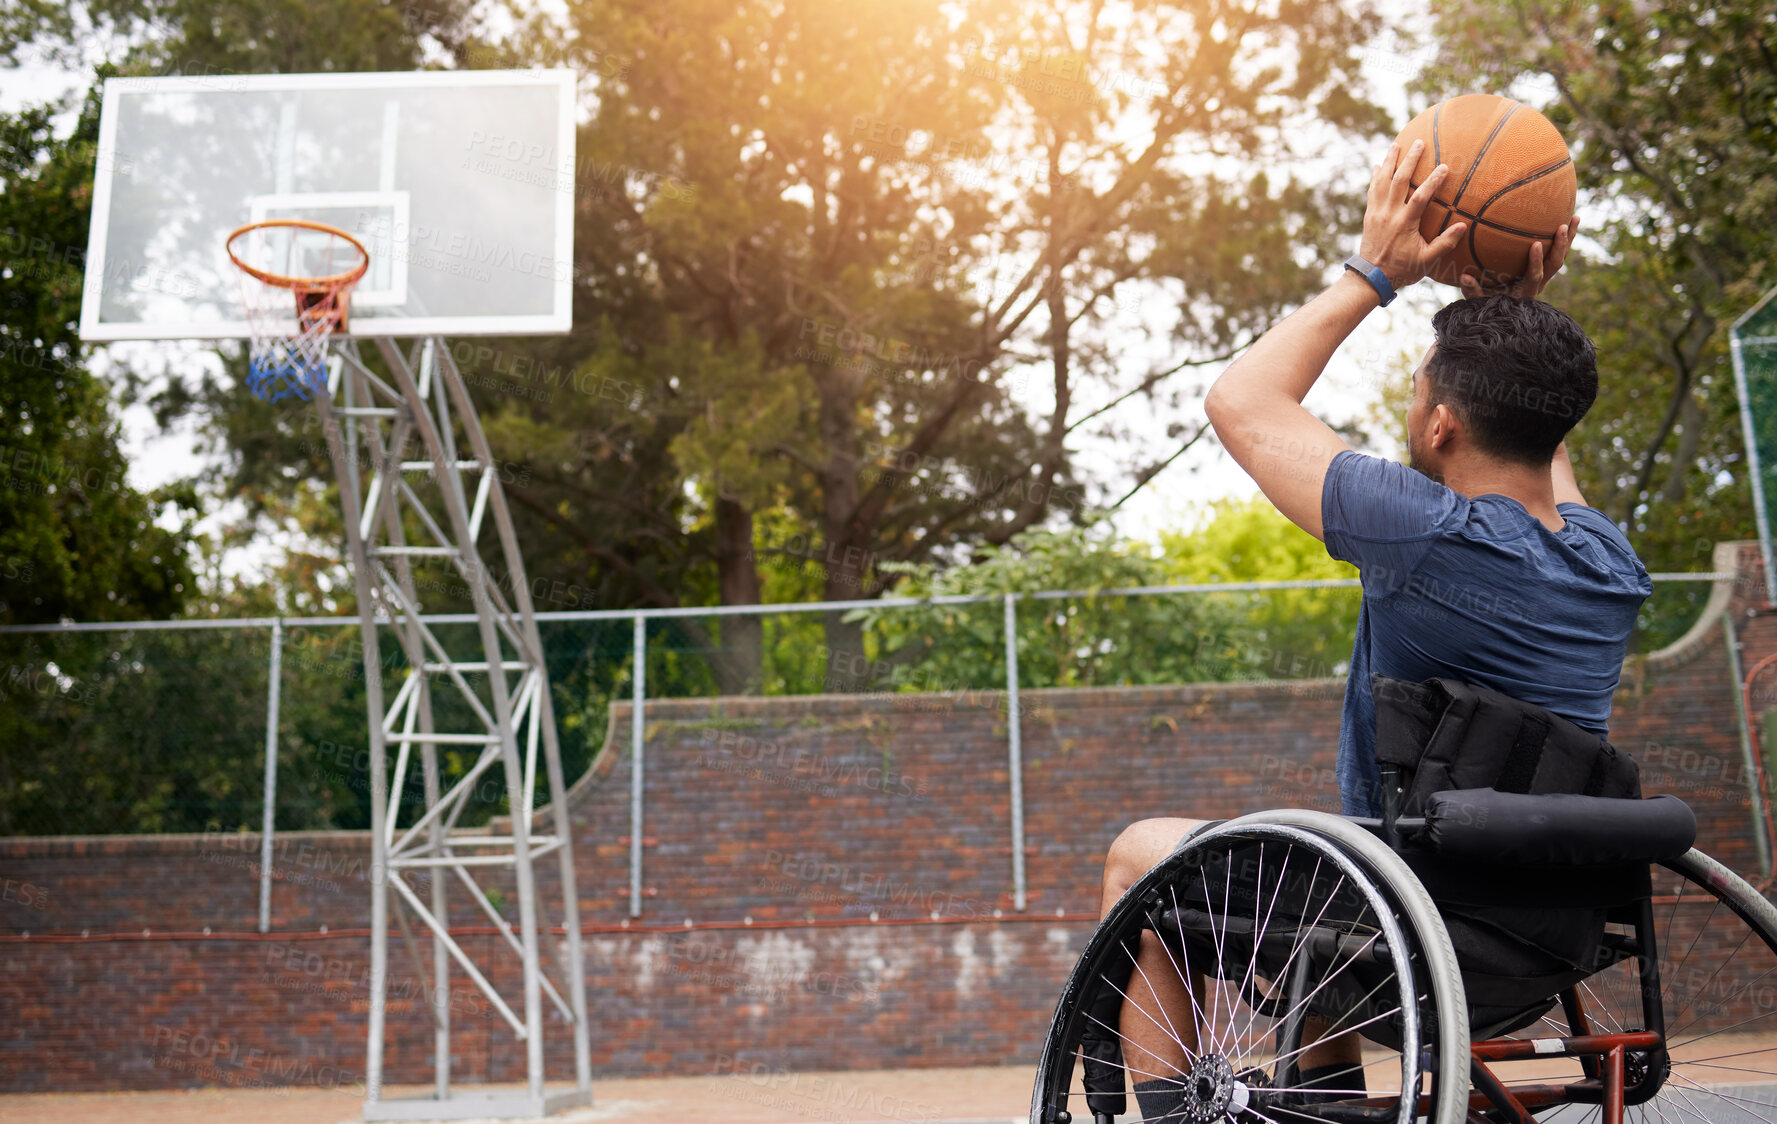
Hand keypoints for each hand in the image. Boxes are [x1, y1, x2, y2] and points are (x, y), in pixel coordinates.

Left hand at [1358, 139, 1467, 289]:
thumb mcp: (1426, 261)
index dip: (1432, 181)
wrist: (1371, 278)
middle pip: (1398, 181)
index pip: (1421, 196)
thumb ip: (1444, 243)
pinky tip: (1377, 165)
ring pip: (1381, 181)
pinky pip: (1371, 190)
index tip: (1444, 167)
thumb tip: (1462, 225)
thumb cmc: (1402, 270)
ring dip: (1388, 161)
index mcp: (1404, 223)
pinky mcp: (1368, 215)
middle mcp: (1388, 214)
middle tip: (1419, 142)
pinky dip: (1375, 177)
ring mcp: (1376, 213)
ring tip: (1396, 145)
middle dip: (1409, 160)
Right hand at [1458, 218, 1577, 299]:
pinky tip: (1568, 220)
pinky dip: (1564, 239)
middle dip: (1559, 246)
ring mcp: (1543, 277)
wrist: (1501, 312)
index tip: (1535, 244)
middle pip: (1555, 265)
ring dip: (1568, 239)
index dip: (1536, 262)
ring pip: (1560, 257)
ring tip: (1575, 217)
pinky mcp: (1544, 270)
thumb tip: (1464, 277)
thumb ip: (1472, 291)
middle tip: (1561, 227)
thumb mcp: (1478, 301)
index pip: (1535, 276)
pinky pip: (1557, 253)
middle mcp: (1538, 284)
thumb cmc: (1487, 304)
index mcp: (1525, 292)